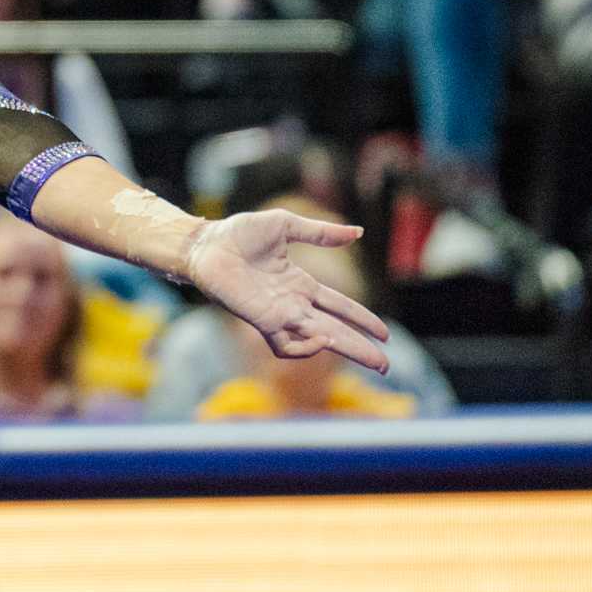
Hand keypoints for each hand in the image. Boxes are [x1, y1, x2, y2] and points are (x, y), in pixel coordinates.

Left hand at [185, 208, 391, 372]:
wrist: (206, 243)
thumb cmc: (238, 233)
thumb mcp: (285, 226)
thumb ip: (320, 233)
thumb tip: (358, 233)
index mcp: (300, 284)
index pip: (338, 306)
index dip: (361, 318)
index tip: (384, 333)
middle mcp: (292, 304)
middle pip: (335, 330)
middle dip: (360, 347)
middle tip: (385, 365)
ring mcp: (278, 315)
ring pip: (318, 340)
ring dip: (344, 348)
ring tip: (369, 356)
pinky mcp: (262, 320)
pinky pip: (286, 344)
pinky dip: (306, 347)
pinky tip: (323, 337)